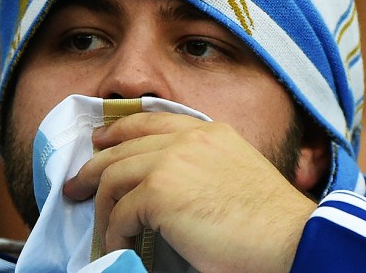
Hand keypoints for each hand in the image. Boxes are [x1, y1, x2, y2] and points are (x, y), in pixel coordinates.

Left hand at [63, 112, 315, 271]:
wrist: (288, 239)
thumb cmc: (268, 219)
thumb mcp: (236, 172)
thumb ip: (202, 165)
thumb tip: (165, 184)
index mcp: (208, 131)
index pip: (150, 122)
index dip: (118, 130)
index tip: (100, 143)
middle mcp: (187, 139)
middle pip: (123, 147)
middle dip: (94, 167)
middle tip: (77, 186)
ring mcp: (171, 162)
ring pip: (115, 178)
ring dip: (103, 207)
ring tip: (101, 228)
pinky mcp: (160, 193)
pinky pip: (121, 212)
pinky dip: (114, 231)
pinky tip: (120, 244)